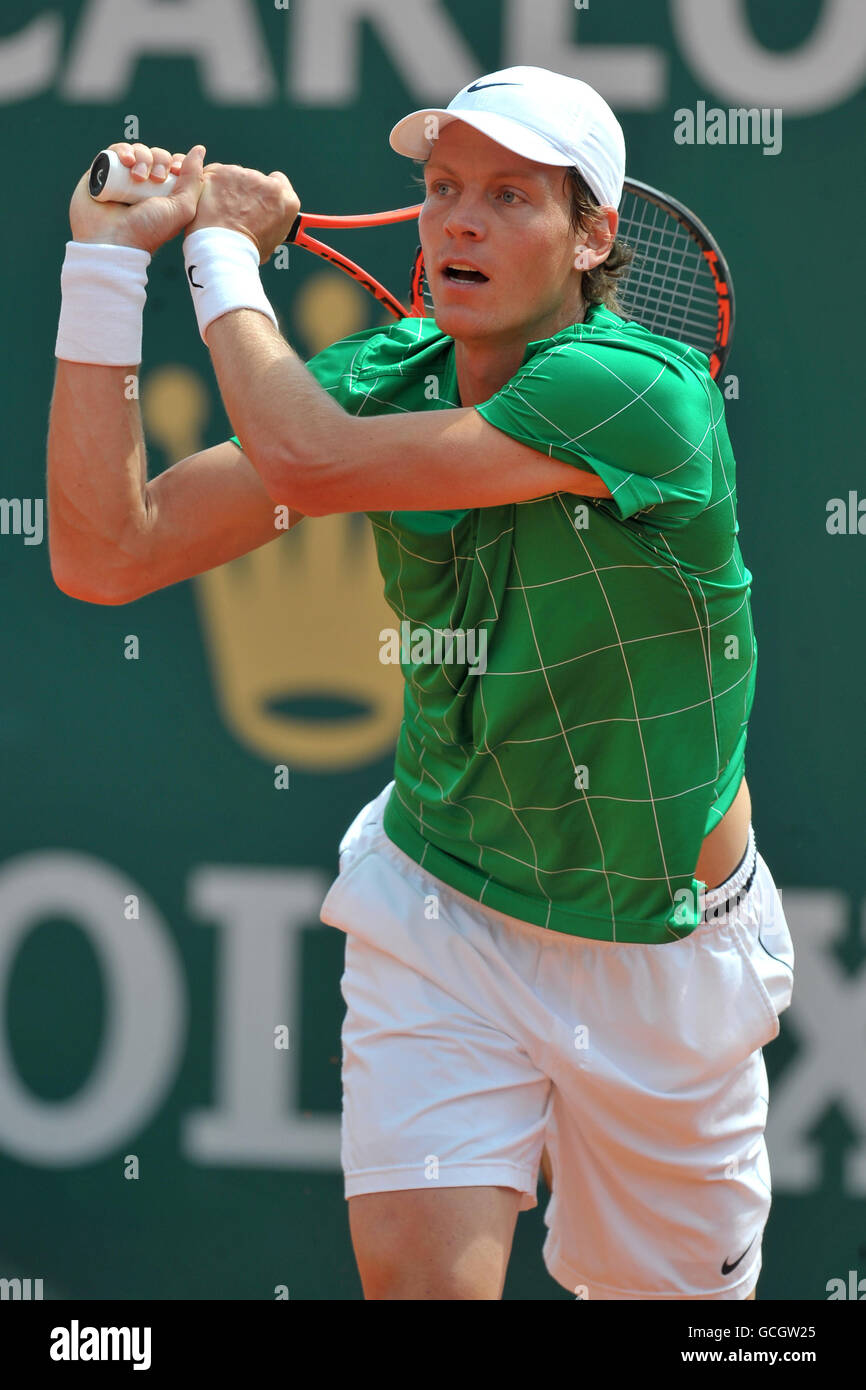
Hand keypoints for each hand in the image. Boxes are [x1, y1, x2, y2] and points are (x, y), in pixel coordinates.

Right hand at [69, 143, 205, 253]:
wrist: (111, 241)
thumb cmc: (148, 230)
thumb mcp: (181, 208)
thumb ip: (194, 180)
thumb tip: (199, 149)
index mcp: (164, 194)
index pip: (174, 166)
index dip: (177, 162)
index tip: (176, 171)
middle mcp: (144, 185)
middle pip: (157, 155)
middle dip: (159, 160)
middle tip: (155, 178)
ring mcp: (123, 178)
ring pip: (138, 151)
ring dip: (142, 157)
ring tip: (137, 176)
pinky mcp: (103, 172)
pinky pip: (115, 150)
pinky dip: (123, 150)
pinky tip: (126, 161)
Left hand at [185, 163, 300, 262]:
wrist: (223, 249)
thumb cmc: (246, 251)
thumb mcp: (273, 241)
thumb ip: (272, 220)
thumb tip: (264, 220)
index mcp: (285, 199)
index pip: (278, 182)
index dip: (266, 193)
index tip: (259, 202)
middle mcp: (266, 182)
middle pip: (254, 180)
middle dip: (245, 194)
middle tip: (235, 216)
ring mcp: (242, 175)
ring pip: (233, 177)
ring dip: (227, 191)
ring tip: (221, 214)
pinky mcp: (220, 172)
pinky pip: (214, 174)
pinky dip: (210, 187)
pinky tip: (209, 206)